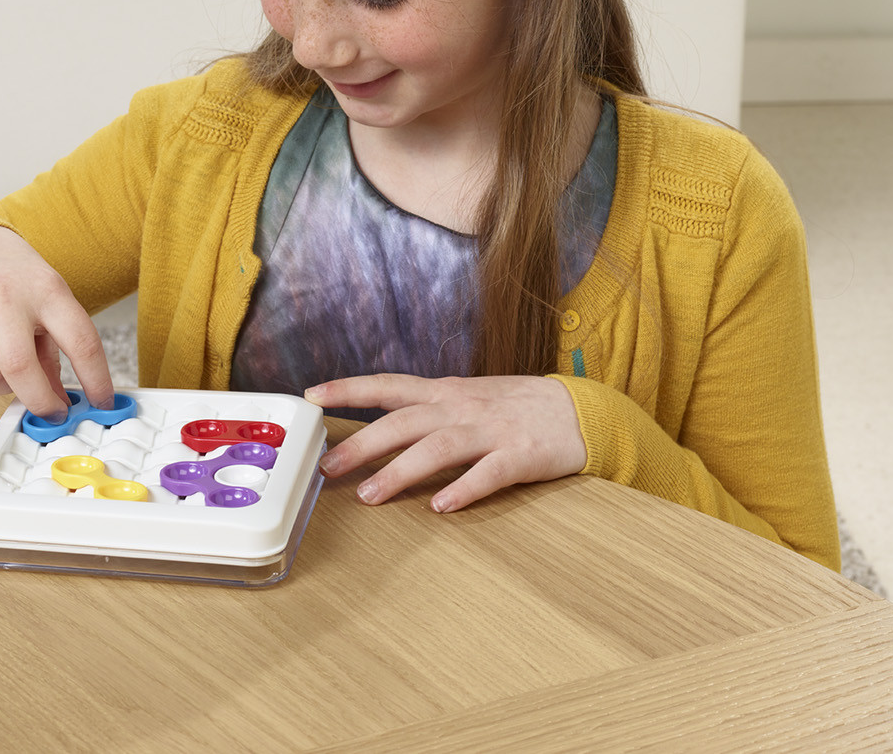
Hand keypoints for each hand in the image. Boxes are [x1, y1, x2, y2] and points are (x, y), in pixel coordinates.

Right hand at [0, 225, 113, 420]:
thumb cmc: (10, 275)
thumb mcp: (45, 299)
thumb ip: (55, 351)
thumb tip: (63, 401)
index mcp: (47, 289)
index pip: (81, 340)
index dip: (96, 379)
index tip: (102, 403)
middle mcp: (6, 295)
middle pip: (21, 368)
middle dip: (39, 401)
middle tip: (48, 410)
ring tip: (5, 377)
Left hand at [304, 373, 586, 512]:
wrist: (581, 411)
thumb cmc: (518, 408)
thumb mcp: (468, 399)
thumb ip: (429, 412)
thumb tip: (380, 431)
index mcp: (446, 392)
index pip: (388, 385)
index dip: (349, 388)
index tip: (311, 395)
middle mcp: (462, 406)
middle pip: (404, 421)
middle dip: (363, 444)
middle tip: (328, 468)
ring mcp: (492, 430)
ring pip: (439, 447)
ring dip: (402, 471)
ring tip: (371, 496)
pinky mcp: (522, 454)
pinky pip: (490, 473)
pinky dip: (464, 488)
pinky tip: (442, 507)